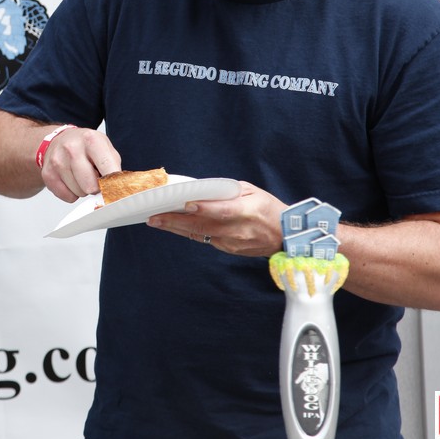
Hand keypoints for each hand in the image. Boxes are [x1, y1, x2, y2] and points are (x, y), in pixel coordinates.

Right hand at [38, 127, 121, 202]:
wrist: (59, 140)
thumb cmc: (86, 146)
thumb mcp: (105, 147)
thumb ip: (114, 166)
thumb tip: (119, 188)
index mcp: (91, 139)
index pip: (108, 168)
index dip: (113, 182)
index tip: (115, 187)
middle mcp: (72, 148)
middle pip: (91, 186)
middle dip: (96, 186)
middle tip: (94, 177)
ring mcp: (57, 161)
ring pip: (79, 193)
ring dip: (83, 189)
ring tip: (81, 175)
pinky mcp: (48, 174)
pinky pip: (68, 197)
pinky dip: (72, 193)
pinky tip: (71, 180)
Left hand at [146, 181, 287, 256]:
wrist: (285, 235)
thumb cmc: (268, 207)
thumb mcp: (251, 191)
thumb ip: (227, 190)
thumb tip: (200, 189)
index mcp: (247, 211)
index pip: (222, 211)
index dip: (204, 209)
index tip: (186, 205)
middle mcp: (238, 230)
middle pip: (204, 226)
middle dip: (176, 221)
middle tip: (154, 217)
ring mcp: (232, 242)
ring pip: (200, 235)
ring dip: (176, 228)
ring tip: (156, 221)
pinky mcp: (228, 249)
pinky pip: (204, 239)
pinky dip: (188, 232)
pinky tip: (173, 226)